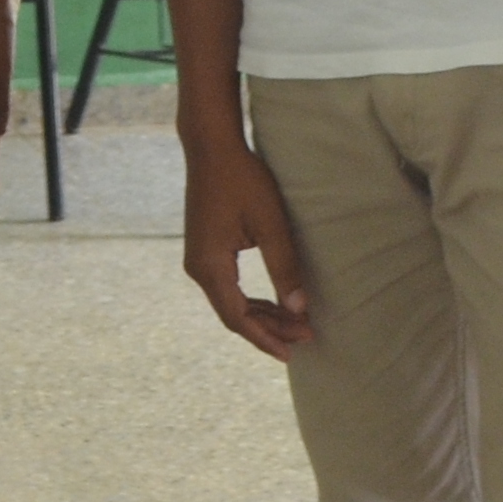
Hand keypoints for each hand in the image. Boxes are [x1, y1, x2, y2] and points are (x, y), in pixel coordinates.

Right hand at [182, 129, 312, 359]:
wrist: (211, 148)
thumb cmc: (242, 180)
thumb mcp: (270, 223)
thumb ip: (284, 267)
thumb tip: (298, 309)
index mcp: (209, 266)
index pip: (238, 318)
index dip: (266, 338)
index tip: (292, 352)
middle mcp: (198, 268)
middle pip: (233, 315)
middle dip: (269, 329)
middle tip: (304, 336)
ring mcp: (199, 260)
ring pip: (231, 302)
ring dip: (262, 315)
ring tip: (295, 323)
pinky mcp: (205, 250)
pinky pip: (228, 287)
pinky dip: (251, 300)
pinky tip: (274, 303)